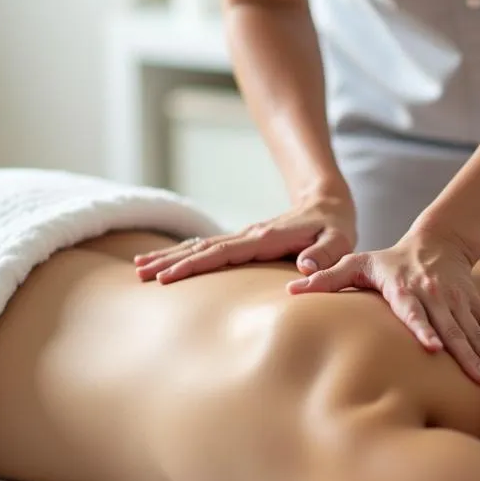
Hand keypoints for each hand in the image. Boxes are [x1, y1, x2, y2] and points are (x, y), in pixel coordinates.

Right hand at [133, 194, 355, 283]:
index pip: (225, 252)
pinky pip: (210, 249)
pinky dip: (185, 255)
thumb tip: (303, 268)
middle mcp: (250, 234)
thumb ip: (325, 255)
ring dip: (171, 256)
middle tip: (140, 274)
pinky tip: (167, 263)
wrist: (328, 203)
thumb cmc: (335, 227)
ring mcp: (244, 236)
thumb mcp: (340, 241)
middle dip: (171, 260)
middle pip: (203, 248)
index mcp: (268, 237)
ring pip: (201, 246)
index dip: (196, 265)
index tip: (169, 278)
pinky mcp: (243, 241)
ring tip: (139, 268)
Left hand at [287, 226, 479, 386]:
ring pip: (475, 331)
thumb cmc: (387, 260)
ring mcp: (458, 301)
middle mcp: (435, 296)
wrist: (434, 241)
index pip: (413, 311)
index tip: (433, 348)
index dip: (423, 328)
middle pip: (451, 329)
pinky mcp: (474, 303)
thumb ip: (326, 277)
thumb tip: (291, 287)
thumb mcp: (356, 263)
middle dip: (466, 355)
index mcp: (405, 289)